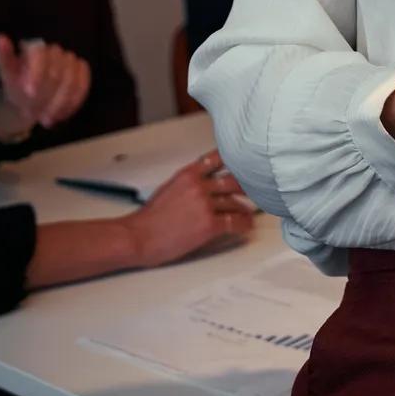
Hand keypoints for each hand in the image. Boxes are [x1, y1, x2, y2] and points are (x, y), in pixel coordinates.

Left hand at [0, 34, 91, 134]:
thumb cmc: (16, 82)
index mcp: (36, 48)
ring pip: (73, 80)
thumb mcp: (6, 73)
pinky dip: (74, 101)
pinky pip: (84, 84)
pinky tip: (62, 115)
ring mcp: (70, 60)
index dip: (36, 73)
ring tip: (47, 119)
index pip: (40, 55)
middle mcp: (55, 51)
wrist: (28, 95)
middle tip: (35, 114)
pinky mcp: (81, 71)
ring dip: (61, 103)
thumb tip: (0, 37)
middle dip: (47, 96)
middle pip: (58, 71)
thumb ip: (4, 57)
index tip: (29, 93)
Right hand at [124, 150, 255, 266]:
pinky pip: (234, 222)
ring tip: (250, 212)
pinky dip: (243, 224)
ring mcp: (205, 205)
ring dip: (245, 208)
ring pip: (235, 203)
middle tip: (255, 190)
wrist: (139, 236)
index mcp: (188, 174)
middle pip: (233, 181)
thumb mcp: (168, 188)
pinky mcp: (209, 224)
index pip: (217, 158)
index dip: (234, 159)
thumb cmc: (149, 217)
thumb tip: (204, 183)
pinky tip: (247, 225)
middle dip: (245, 187)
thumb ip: (189, 182)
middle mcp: (199, 186)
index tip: (245, 161)